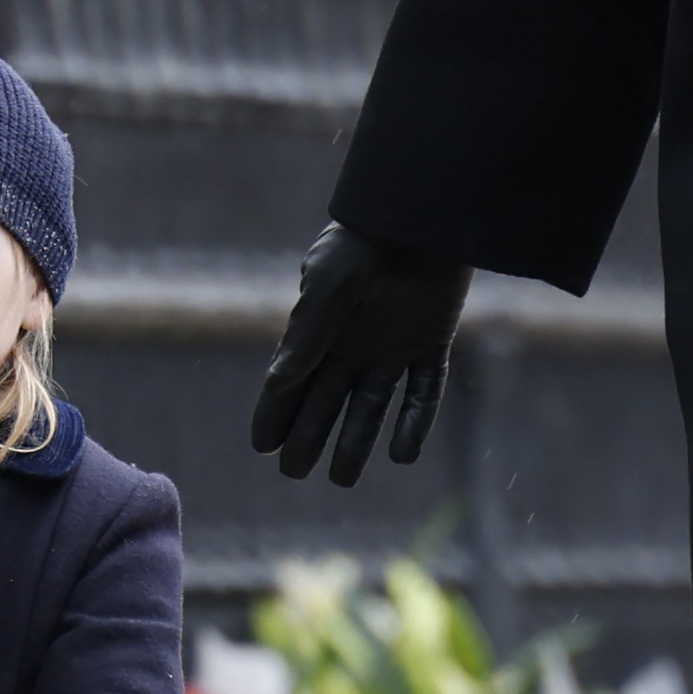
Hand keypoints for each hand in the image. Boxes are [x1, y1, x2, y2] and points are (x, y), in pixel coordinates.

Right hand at [251, 224, 472, 486]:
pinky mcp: (430, 344)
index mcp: (321, 329)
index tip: (262, 446)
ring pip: (370, 406)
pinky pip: (423, 393)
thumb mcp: (330, 286)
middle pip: (325, 401)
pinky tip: (402, 454)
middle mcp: (352, 344)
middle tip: (294, 471)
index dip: (274, 412)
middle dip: (307, 436)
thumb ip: (308, 334)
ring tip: (342, 478)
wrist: (421, 215)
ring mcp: (392, 347)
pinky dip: (414, 423)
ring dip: (356, 441)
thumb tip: (278, 383)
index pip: (290, 381)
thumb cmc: (366, 244)